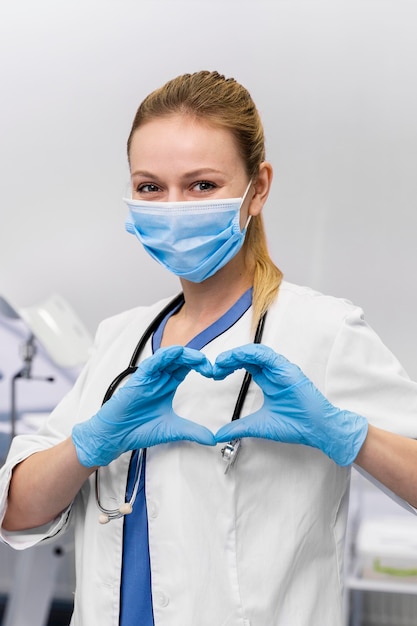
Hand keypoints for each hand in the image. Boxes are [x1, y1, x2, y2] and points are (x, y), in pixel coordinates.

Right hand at [72, 345, 215, 466]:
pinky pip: (153, 362)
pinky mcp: (139, 378)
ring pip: (169, 356)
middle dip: (198, 359)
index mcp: (167, 385)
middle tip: (211, 368)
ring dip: (185, 355)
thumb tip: (213, 439)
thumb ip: (193, 432)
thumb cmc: (138, 429)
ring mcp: (150, 376)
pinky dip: (165, 356)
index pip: (187, 367)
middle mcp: (160, 377)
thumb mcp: (173, 430)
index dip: (202, 366)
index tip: (216, 374)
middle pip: (181, 359)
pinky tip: (177, 354)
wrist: (116, 436)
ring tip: (199, 360)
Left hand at [213, 344, 367, 466]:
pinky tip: (239, 357)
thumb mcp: (259, 426)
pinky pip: (268, 356)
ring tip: (222, 361)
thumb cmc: (296, 425)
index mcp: (269, 380)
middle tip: (214, 366)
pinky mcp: (289, 371)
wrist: (317, 430)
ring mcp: (282, 370)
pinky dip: (252, 354)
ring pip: (256, 353)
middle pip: (248, 357)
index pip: (246, 365)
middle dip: (229, 358)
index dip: (229, 366)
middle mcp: (275, 372)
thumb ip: (238, 428)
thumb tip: (218, 434)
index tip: (215, 373)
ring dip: (237, 354)